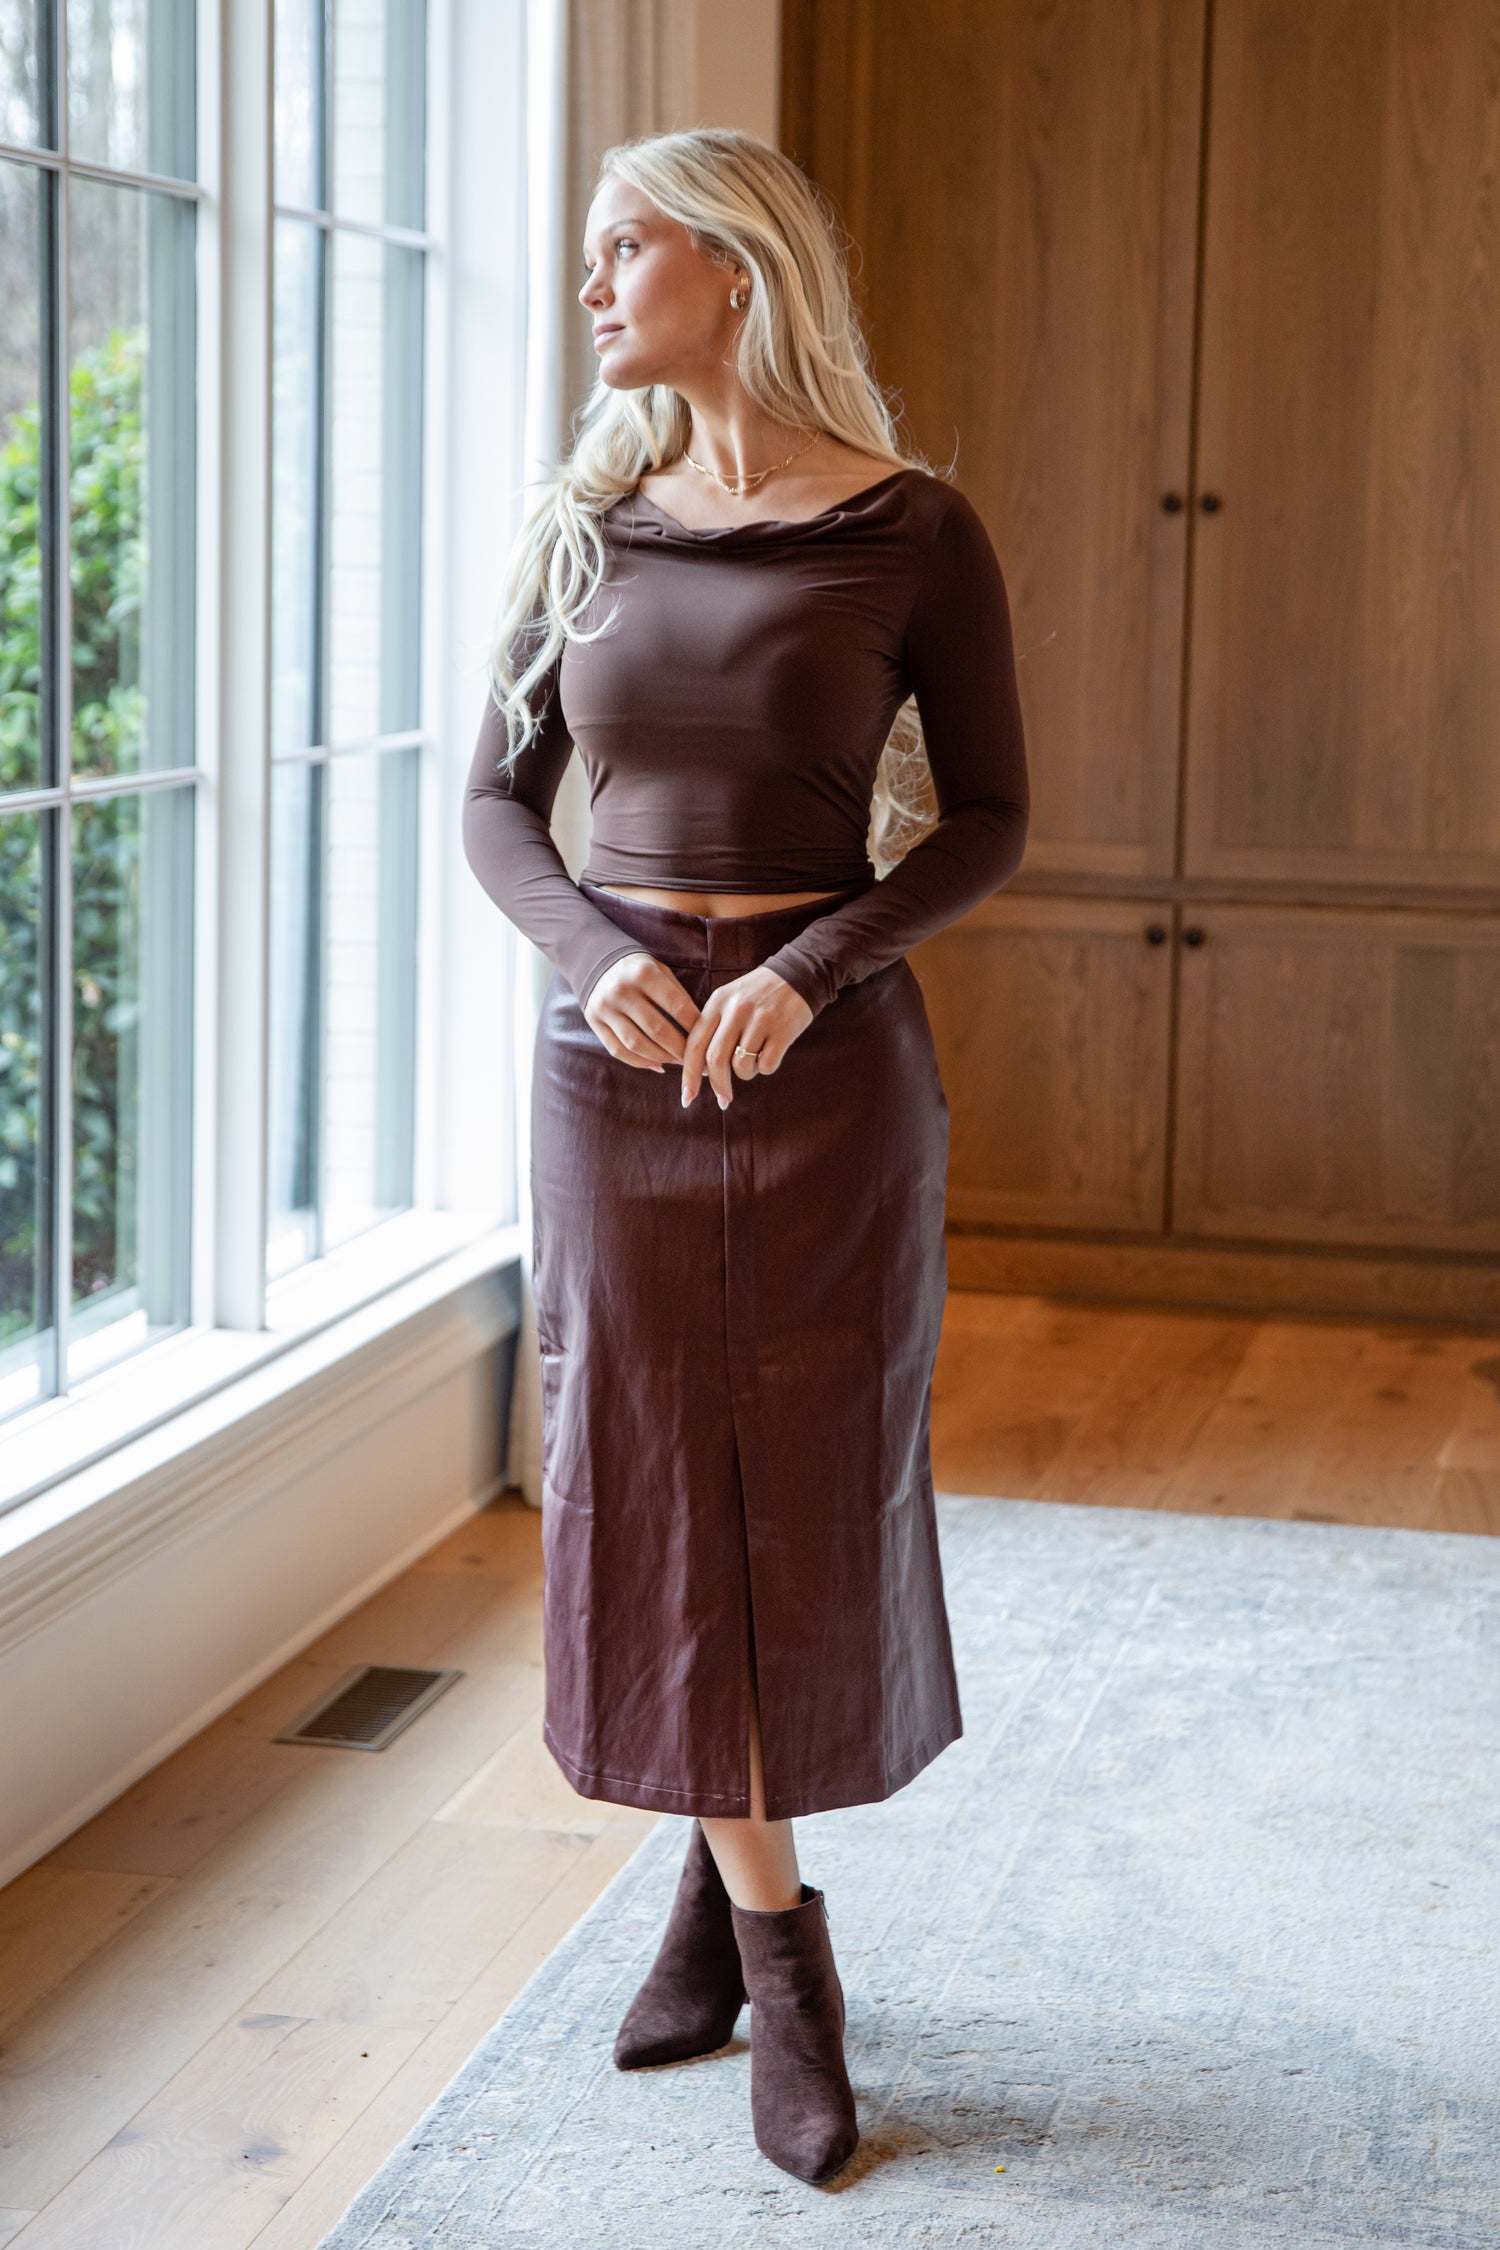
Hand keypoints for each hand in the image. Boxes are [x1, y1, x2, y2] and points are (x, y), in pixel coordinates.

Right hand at [584, 951, 699, 1068]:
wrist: (598, 962)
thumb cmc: (641, 971)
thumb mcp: (661, 972)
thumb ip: (678, 996)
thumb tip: (699, 1031)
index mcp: (644, 974)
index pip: (678, 1007)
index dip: (695, 1028)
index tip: (708, 1041)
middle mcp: (621, 990)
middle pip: (657, 1030)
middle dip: (680, 1049)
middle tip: (695, 1060)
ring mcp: (604, 1007)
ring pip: (637, 1044)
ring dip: (661, 1058)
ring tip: (678, 1062)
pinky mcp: (593, 1020)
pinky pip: (618, 1051)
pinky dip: (640, 1062)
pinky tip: (657, 1064)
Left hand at [680, 966, 813, 1109]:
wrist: (799, 973)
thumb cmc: (758, 995)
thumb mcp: (730, 999)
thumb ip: (713, 1028)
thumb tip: (700, 1071)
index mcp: (718, 1002)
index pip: (695, 1044)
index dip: (688, 1075)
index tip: (687, 1098)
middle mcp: (736, 1009)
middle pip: (715, 1060)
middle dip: (718, 1086)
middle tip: (723, 1100)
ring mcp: (760, 1019)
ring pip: (741, 1066)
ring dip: (746, 1074)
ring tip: (754, 1060)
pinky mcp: (783, 1030)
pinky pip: (766, 1065)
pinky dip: (765, 1068)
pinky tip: (770, 1054)